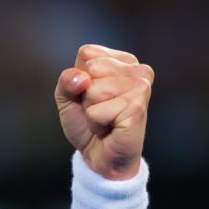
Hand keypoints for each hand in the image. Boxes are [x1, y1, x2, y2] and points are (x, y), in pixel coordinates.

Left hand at [54, 44, 154, 179]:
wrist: (100, 155)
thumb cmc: (88, 122)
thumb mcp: (67, 96)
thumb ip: (67, 80)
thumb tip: (81, 78)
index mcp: (123, 60)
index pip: (87, 53)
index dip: (79, 76)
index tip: (91, 93)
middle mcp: (138, 70)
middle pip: (90, 68)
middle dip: (85, 93)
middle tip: (99, 108)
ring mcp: (141, 88)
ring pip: (92, 90)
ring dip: (90, 109)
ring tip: (105, 118)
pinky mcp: (137, 108)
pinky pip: (96, 111)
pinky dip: (95, 123)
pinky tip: (110, 127)